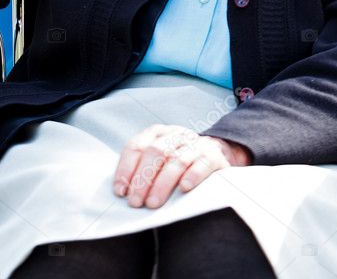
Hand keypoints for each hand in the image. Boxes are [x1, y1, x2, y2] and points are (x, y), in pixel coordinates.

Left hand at [113, 124, 250, 208]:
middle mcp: (175, 135)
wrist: (215, 153)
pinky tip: (183, 189)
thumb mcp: (159, 158)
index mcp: (157, 133)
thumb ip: (142, 167)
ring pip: (176, 161)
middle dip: (142, 179)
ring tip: (152, 203)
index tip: (120, 191)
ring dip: (162, 184)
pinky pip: (201, 165)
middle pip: (155, 152)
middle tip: (135, 202)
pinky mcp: (212, 156)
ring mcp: (195, 144)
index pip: (136, 146)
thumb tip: (123, 191)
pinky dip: (192, 176)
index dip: (126, 169)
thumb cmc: (178, 161)